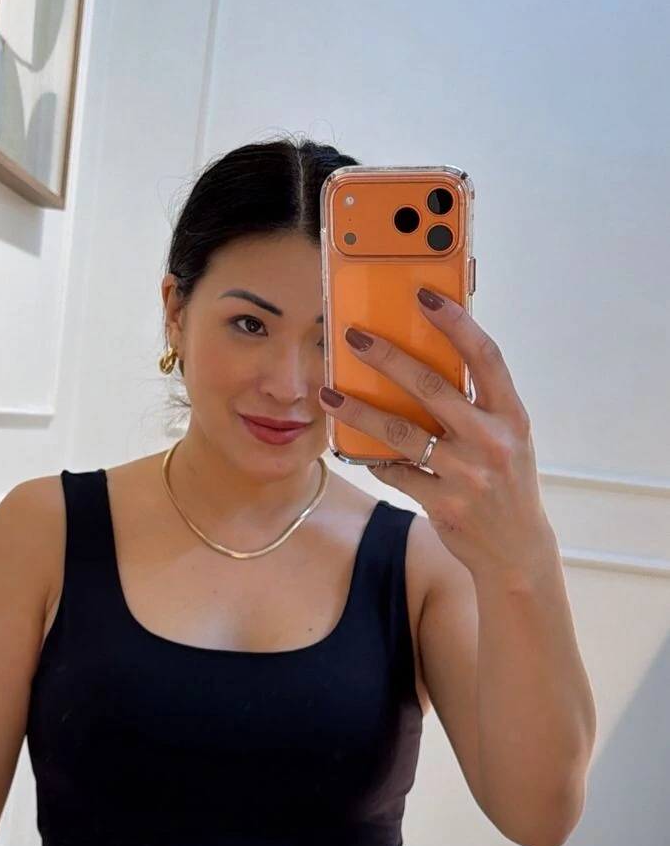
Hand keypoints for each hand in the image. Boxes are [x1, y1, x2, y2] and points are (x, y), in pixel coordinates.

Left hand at [319, 288, 554, 582]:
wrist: (516, 549)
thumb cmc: (506, 482)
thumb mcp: (508, 438)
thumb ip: (478, 404)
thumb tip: (429, 361)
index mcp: (511, 416)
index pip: (485, 357)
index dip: (456, 323)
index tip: (424, 296)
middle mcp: (491, 442)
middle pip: (432, 388)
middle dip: (388, 358)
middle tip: (353, 337)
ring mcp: (467, 475)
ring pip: (401, 433)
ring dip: (359, 411)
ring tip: (329, 395)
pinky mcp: (444, 504)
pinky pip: (396, 473)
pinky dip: (374, 459)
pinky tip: (354, 448)